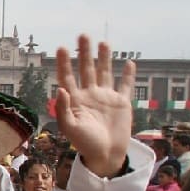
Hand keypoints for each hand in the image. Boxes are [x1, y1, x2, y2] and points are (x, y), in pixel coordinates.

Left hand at [54, 35, 135, 177]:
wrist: (105, 155)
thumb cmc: (84, 143)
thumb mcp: (70, 127)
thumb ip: (63, 109)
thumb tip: (61, 89)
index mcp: (74, 100)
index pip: (67, 77)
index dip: (64, 63)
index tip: (62, 48)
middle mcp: (89, 95)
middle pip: (86, 69)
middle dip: (85, 53)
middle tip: (83, 36)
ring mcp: (106, 97)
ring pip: (104, 72)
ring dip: (104, 58)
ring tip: (103, 43)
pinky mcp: (122, 102)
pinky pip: (125, 85)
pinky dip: (128, 75)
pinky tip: (128, 62)